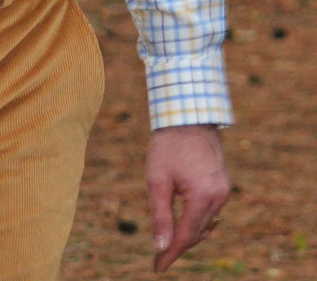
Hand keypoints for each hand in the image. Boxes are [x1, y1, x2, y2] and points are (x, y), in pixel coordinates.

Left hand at [146, 124, 229, 271]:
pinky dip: (196, 219)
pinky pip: (210, 211)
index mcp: (202, 197)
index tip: (157, 268)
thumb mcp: (157, 179)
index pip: (185, 237)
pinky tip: (184, 221)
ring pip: (205, 224)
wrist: (188, 114)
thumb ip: (159, 215)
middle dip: (178, 245)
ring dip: (188, 233)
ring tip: (169, 242)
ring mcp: (223, 190)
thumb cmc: (169, 145)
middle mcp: (218, 197)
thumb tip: (160, 246)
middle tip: (158, 255)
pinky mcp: (223, 184)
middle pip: (196, 233)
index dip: (170, 254)